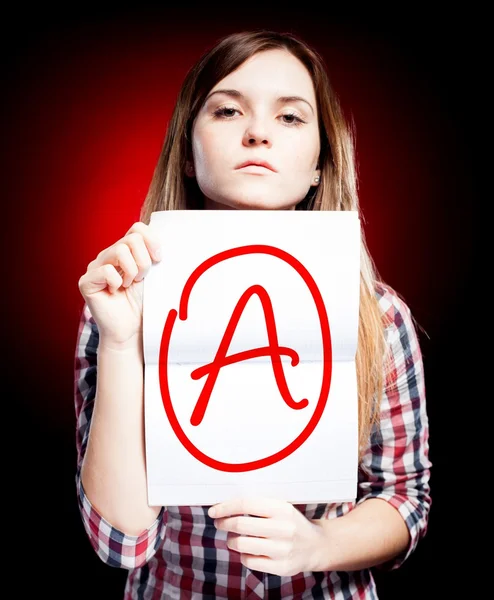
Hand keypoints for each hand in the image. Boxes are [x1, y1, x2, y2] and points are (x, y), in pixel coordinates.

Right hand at [78, 221, 161, 347]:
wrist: (132, 330)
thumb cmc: (143, 304)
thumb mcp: (153, 276)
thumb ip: (154, 256)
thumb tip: (169, 240)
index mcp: (124, 251)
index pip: (137, 228)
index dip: (152, 241)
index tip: (159, 260)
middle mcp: (108, 255)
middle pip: (132, 239)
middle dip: (144, 261)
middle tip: (141, 279)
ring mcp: (95, 267)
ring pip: (121, 250)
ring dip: (132, 272)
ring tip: (129, 286)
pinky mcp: (86, 281)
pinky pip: (107, 271)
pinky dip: (117, 283)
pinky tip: (116, 292)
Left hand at [209, 497, 327, 576]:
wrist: (316, 546)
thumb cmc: (291, 523)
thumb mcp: (280, 507)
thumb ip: (258, 506)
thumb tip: (225, 506)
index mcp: (282, 509)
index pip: (246, 504)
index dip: (226, 507)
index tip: (214, 510)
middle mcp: (283, 529)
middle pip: (241, 525)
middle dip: (224, 523)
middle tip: (220, 523)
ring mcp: (282, 550)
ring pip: (242, 545)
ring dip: (231, 540)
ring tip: (233, 538)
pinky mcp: (281, 568)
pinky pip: (250, 561)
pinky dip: (243, 555)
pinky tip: (247, 550)